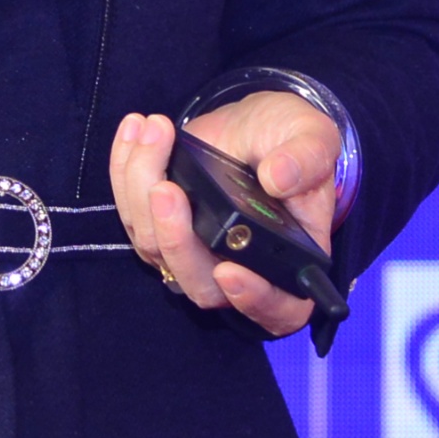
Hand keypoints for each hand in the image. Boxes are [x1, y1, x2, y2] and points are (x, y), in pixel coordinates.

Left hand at [110, 96, 341, 339]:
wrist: (254, 127)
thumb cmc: (292, 141)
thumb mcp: (314, 138)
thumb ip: (308, 158)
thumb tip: (278, 179)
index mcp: (289, 262)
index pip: (278, 309)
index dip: (254, 300)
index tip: (230, 271)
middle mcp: (239, 268)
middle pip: (199, 284)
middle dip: (176, 238)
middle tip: (166, 188)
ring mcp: (193, 252)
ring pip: (155, 245)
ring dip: (142, 187)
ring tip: (157, 130)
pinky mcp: (160, 226)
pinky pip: (131, 213)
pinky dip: (124, 171)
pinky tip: (135, 130)